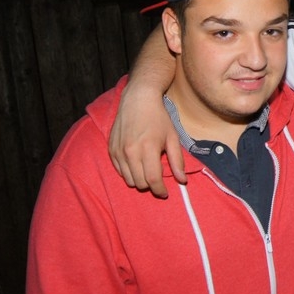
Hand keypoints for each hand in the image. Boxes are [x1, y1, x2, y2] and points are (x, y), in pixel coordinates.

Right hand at [108, 82, 184, 196]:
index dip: (160, 190)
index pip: (153, 180)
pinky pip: (120, 171)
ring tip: (148, 170)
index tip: (165, 193)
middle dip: (151, 185)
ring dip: (139, 180)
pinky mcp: (111, 150)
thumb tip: (182, 180)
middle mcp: (131, 152)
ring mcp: (118, 151)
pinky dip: (129, 173)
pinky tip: (137, 164)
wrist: (138, 100)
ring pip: (128, 180)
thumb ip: (177, 161)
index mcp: (148, 149)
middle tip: (158, 179)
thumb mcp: (173, 138)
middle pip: (140, 183)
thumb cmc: (158, 118)